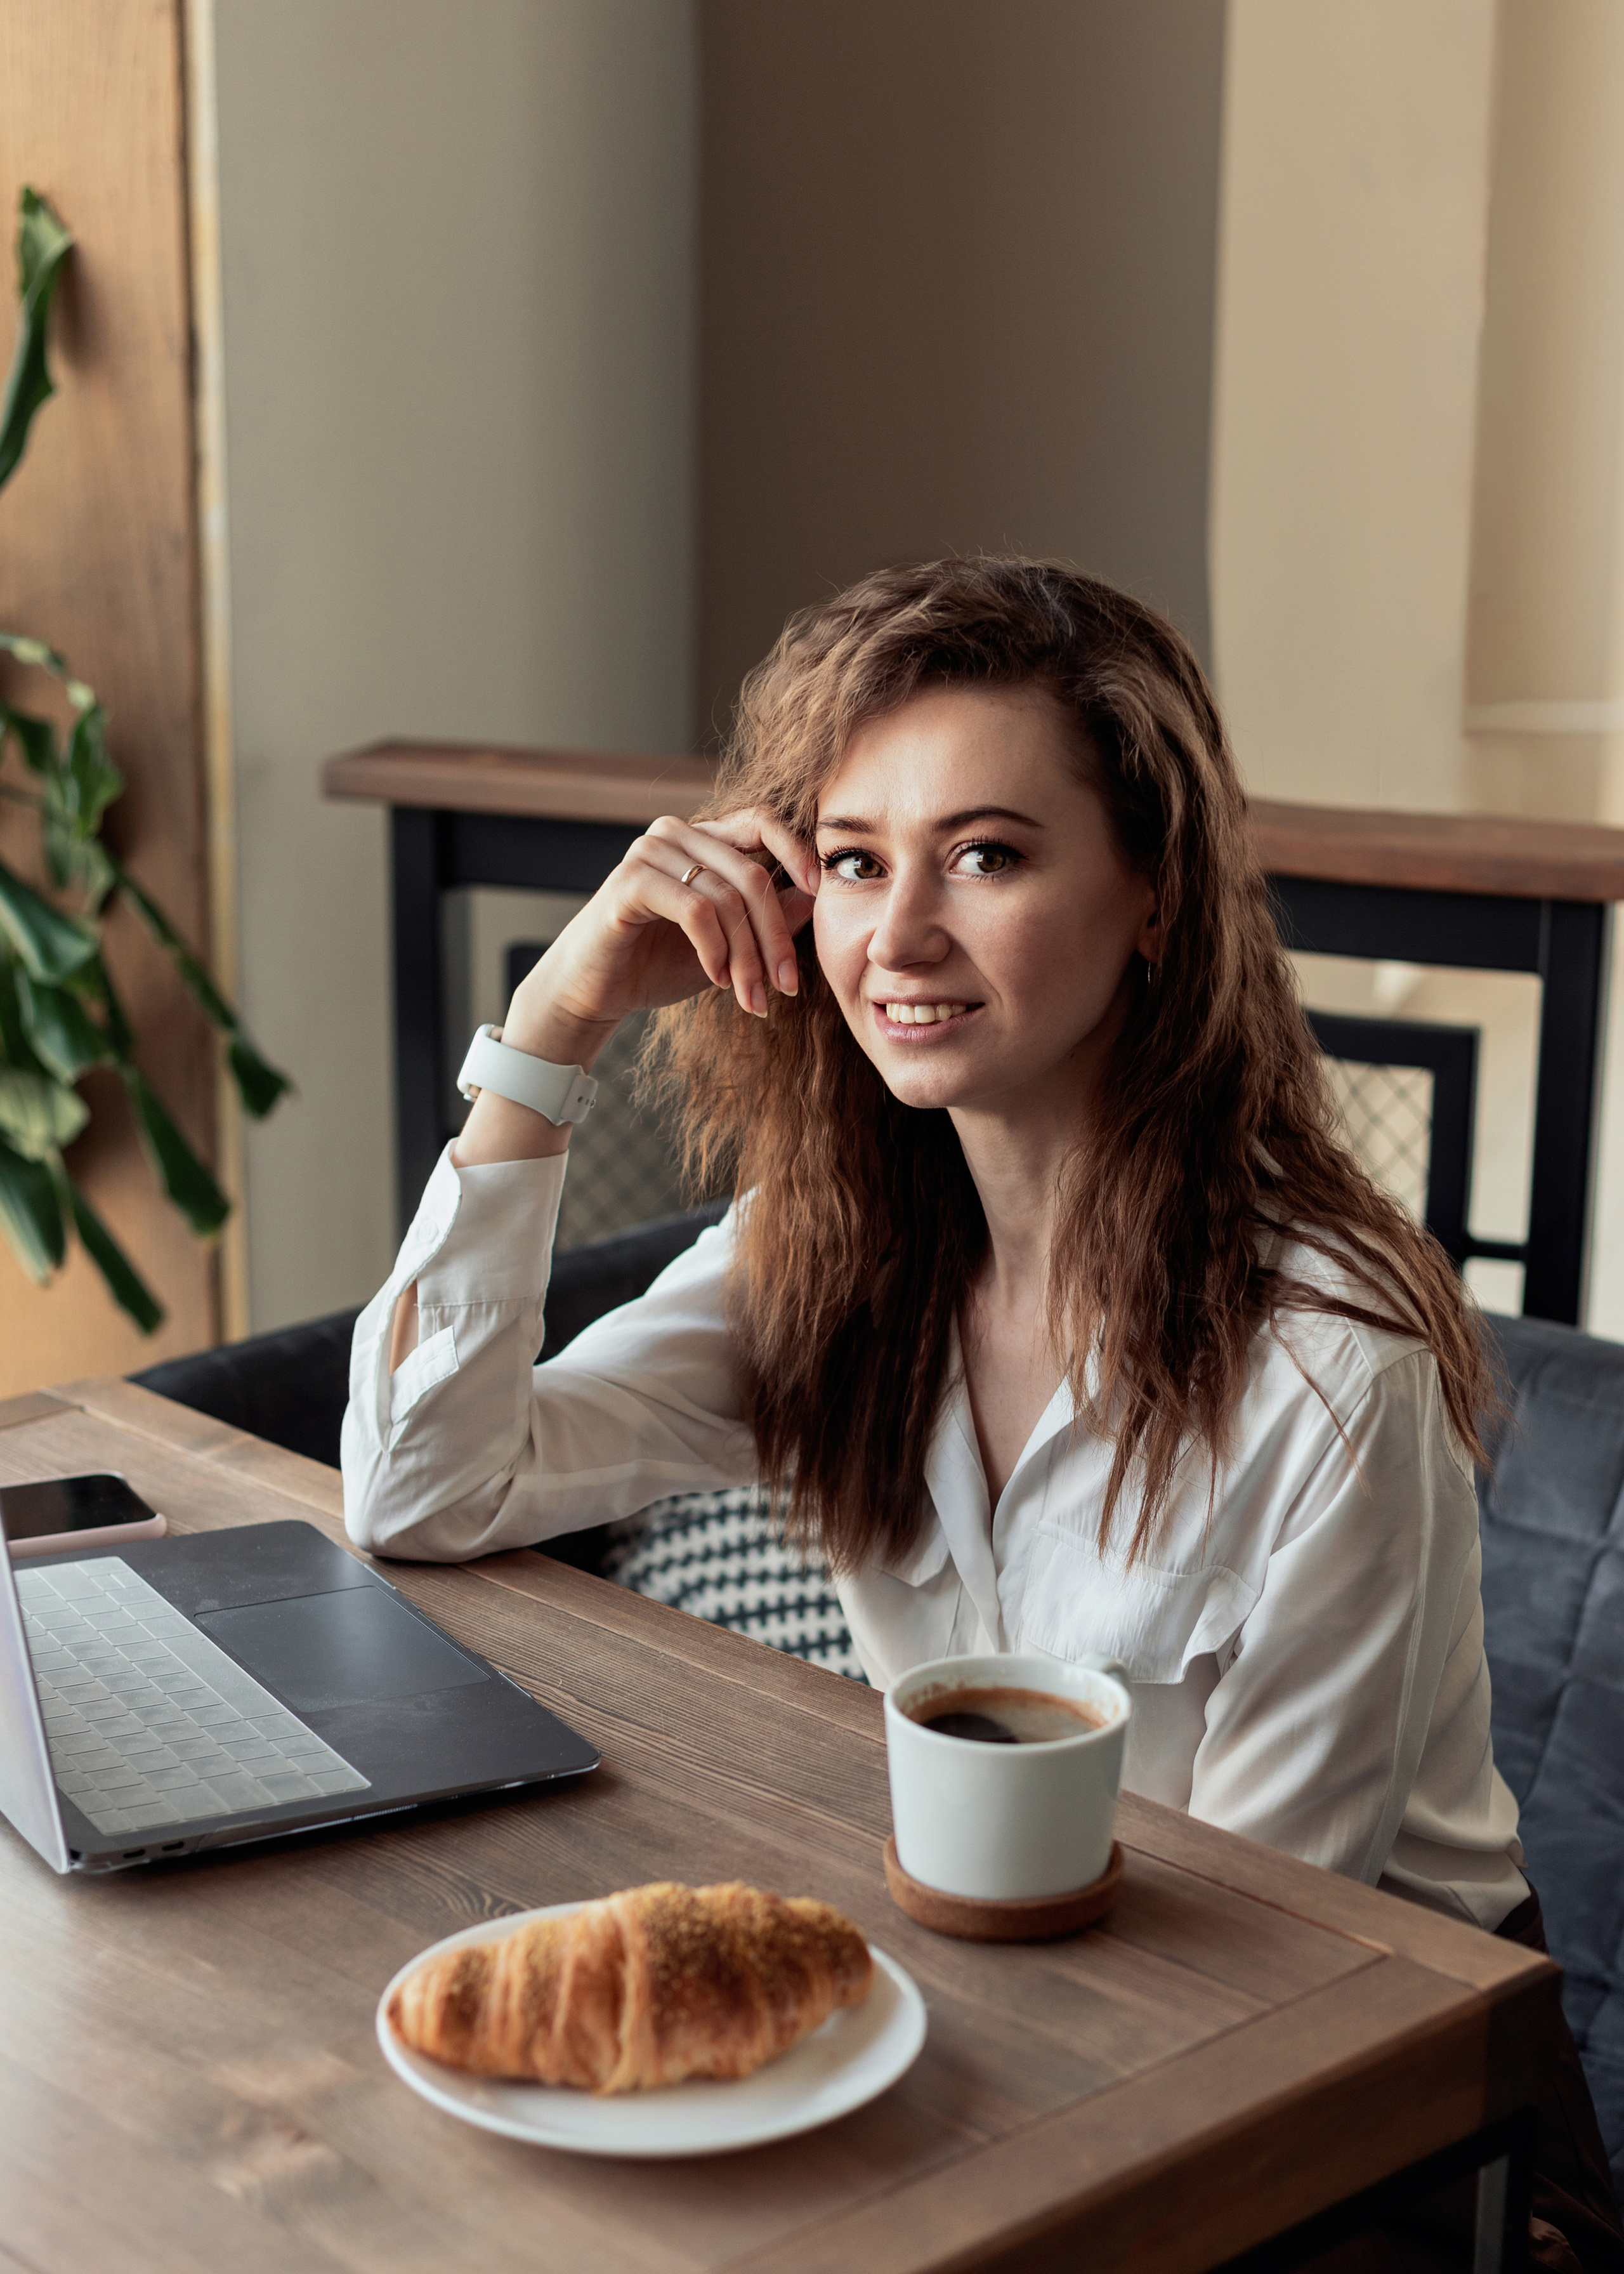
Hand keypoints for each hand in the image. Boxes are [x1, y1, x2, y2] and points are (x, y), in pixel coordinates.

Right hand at [505, 808, 818, 1061]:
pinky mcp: (630, 881)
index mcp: (702, 839)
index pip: (763, 822)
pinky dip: (714, 950)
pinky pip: (696, 910)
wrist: (595, 991)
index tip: (819, 892)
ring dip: (746, 957)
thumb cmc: (658, 964)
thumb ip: (767, 916)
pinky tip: (715, 980)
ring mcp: (650, 852)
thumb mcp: (728, 943)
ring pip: (727, 898)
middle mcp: (676, 834)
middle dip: (775, 938)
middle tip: (784, 987)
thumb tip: (817, 897)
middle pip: (752, 873)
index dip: (797, 851)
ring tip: (750, 998)